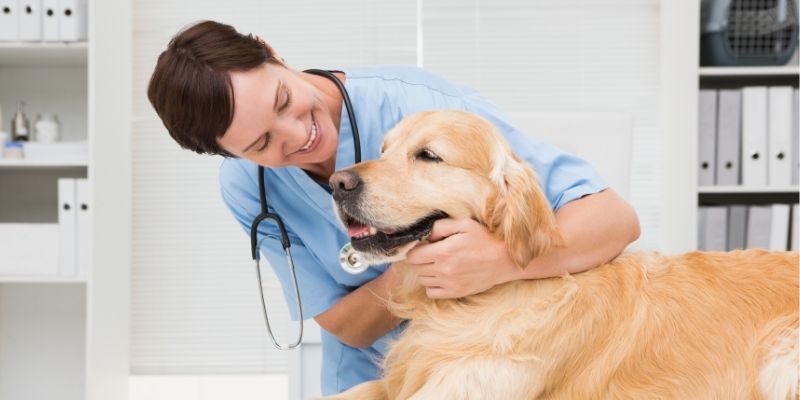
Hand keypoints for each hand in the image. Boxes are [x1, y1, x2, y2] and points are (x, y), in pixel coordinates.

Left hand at [405, 219, 519, 298]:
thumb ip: (441, 227)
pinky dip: (432, 286)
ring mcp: (450, 283)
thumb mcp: (464, 224)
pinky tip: (442, 277)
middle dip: (420, 260)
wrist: (505, 260)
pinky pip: (432, 293)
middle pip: (416, 268)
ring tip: (439, 264)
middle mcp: (444, 270)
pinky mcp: (456, 293)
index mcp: (443, 252)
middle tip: (432, 254)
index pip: (412, 256)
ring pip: (423, 280)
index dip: (415, 250)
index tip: (425, 246)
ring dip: (426, 272)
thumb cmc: (485, 239)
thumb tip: (425, 236)